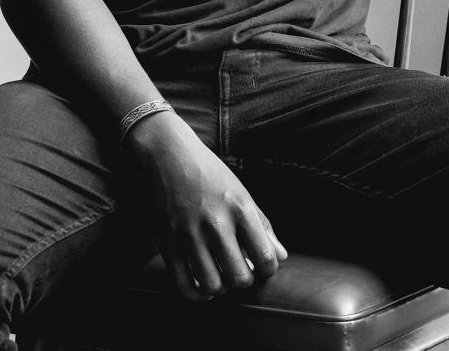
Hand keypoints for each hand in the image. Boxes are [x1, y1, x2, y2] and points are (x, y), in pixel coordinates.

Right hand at [124, 110, 286, 300]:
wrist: (167, 154)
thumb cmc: (209, 172)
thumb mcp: (241, 191)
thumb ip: (262, 225)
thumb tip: (281, 256)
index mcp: (239, 207)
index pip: (266, 258)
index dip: (268, 268)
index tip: (260, 263)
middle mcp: (215, 222)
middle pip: (240, 278)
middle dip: (244, 279)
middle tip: (240, 268)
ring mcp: (189, 234)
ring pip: (213, 286)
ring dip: (221, 287)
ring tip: (221, 273)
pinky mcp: (167, 242)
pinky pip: (184, 286)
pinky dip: (197, 294)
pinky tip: (203, 284)